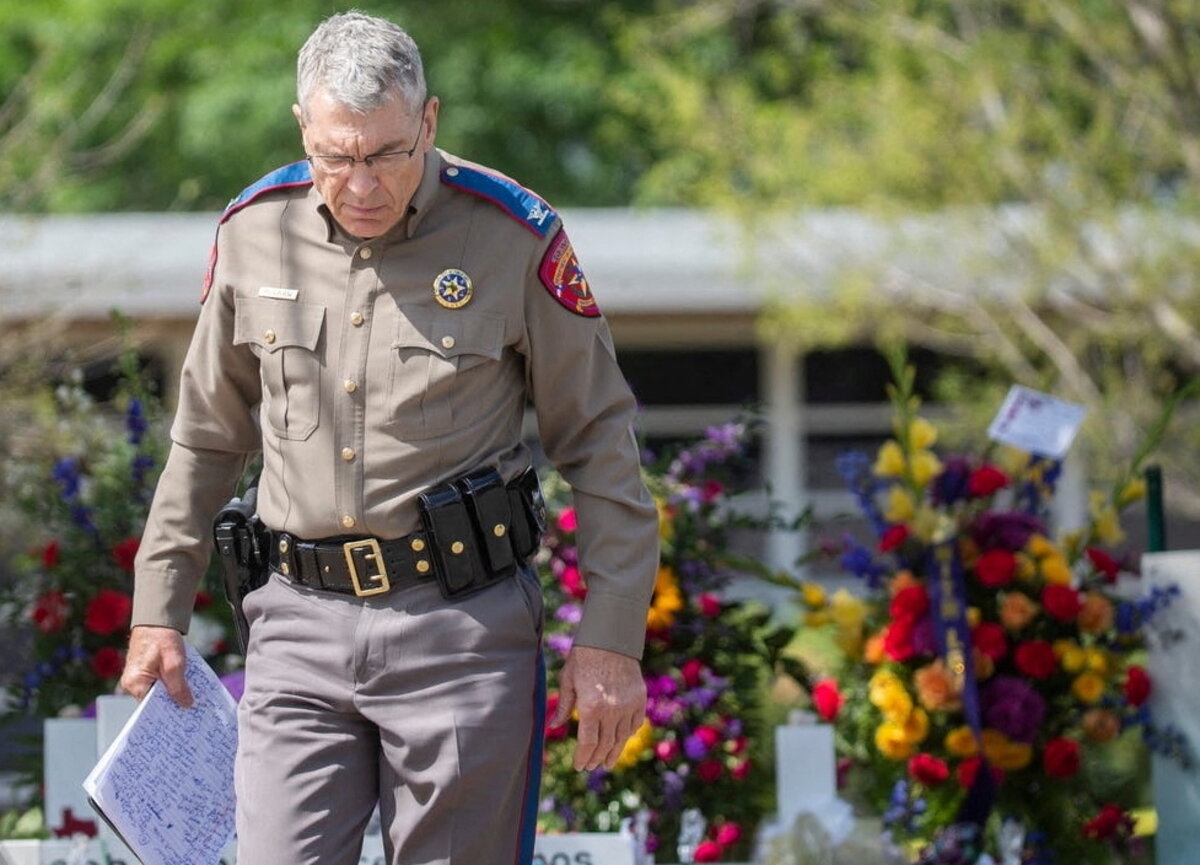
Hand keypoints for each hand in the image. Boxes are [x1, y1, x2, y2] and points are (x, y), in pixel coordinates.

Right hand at [119, 625, 193, 706]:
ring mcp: (136, 678)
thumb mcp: (175, 663)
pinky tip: (184, 688)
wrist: (157, 621)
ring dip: (172, 694)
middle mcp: (132, 683)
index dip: (166, 712)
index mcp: (135, 683)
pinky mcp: (144, 673)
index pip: (150, 707)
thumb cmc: (162, 638)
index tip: (182, 718)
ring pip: (157, 693)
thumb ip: (179, 686)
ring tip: (189, 701)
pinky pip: (157, 685)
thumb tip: (186, 705)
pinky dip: (170, 686)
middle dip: (171, 705)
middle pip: (153, 702)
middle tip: (190, 711)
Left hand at [551, 645, 645, 770]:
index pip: (588, 744)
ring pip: (621, 738)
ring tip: (607, 763)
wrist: (611, 639)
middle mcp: (612, 710)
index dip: (583, 758)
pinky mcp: (639, 699)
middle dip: (596, 759)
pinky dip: (628, 734)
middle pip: (604, 744)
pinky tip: (621, 740)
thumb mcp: (568, 680)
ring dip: (613, 752)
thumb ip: (564, 707)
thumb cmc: (584, 658)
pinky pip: (635, 724)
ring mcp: (628, 706)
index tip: (579, 766)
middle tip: (591, 767)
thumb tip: (553, 726)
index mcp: (591, 707)